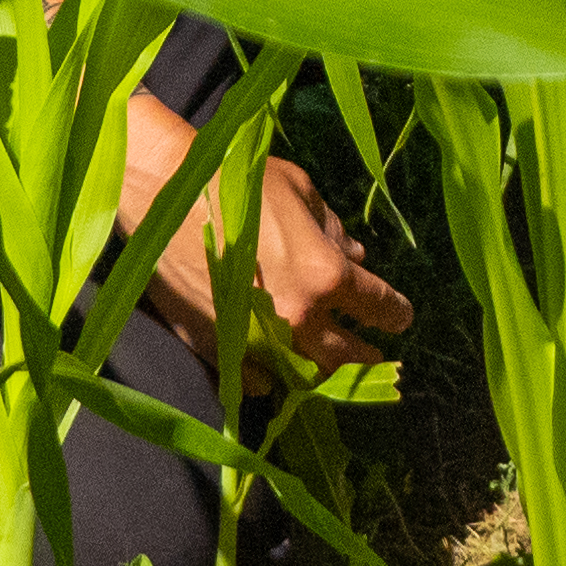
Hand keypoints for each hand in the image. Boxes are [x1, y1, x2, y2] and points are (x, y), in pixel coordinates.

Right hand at [121, 102, 409, 382]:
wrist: (166, 196)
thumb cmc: (238, 183)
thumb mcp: (300, 192)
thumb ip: (334, 229)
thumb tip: (357, 255)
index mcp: (327, 276)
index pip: (381, 308)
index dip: (396, 313)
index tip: (399, 316)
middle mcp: (300, 318)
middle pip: (351, 357)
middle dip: (368, 356)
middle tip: (373, 353)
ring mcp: (261, 342)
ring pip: (308, 377)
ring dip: (323, 369)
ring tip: (329, 362)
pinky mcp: (223, 352)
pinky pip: (260, 382)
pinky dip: (273, 376)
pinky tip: (277, 366)